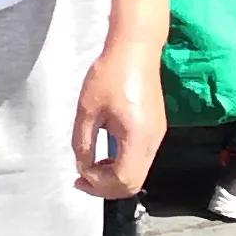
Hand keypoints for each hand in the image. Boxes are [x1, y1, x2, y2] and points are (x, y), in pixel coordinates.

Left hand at [71, 36, 164, 204]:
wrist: (135, 48)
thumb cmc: (111, 72)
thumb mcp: (87, 110)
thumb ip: (82, 143)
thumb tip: (82, 166)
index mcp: (137, 137)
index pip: (122, 180)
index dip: (98, 185)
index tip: (79, 175)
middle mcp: (152, 141)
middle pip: (133, 184)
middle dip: (106, 187)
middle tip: (82, 179)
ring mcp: (156, 136)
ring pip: (138, 174)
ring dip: (113, 177)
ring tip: (90, 167)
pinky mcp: (155, 130)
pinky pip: (140, 160)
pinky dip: (122, 166)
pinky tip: (104, 156)